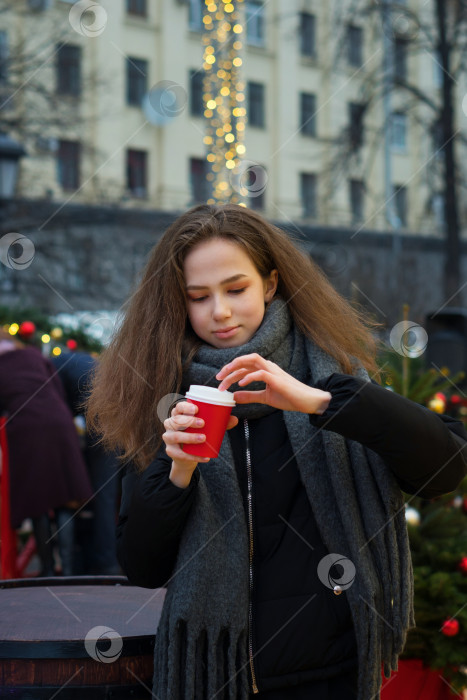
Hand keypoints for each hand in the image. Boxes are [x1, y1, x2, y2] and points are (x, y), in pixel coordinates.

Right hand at [163, 401, 237, 486]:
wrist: (188, 456)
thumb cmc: (196, 434)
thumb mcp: (207, 428)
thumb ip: (219, 423)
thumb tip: (235, 419)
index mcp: (178, 415)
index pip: (178, 407)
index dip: (185, 407)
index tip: (197, 409)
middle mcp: (170, 424)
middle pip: (176, 420)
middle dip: (189, 421)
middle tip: (203, 424)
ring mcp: (168, 438)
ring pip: (175, 436)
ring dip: (189, 437)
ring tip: (203, 438)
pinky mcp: (170, 451)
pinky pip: (180, 454)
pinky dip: (193, 457)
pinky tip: (205, 457)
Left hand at [216, 353, 330, 414]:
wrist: (309, 401)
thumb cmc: (290, 397)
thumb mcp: (266, 397)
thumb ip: (250, 396)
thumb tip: (235, 396)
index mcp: (265, 369)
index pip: (244, 365)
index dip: (230, 371)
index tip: (220, 381)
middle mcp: (268, 366)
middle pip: (244, 360)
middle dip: (229, 367)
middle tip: (218, 379)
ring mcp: (273, 371)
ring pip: (251, 361)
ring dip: (236, 369)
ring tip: (225, 379)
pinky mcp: (278, 379)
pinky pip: (261, 373)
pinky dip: (249, 377)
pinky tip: (241, 385)